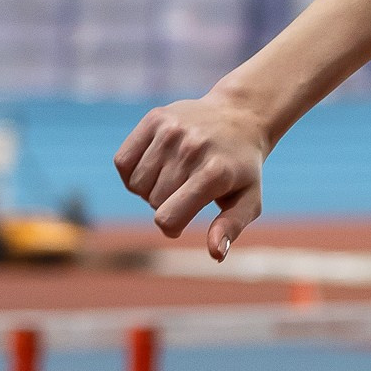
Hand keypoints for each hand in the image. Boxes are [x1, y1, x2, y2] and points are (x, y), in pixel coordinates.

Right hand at [113, 93, 269, 259]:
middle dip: (165, 205)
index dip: (171, 227)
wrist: (240, 117)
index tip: (181, 222)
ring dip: (149, 189)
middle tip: (186, 191)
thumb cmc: (242, 169)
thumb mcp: (248, 200)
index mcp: (215, 173)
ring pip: (136, 184)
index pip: (168, 217)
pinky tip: (154, 168)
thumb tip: (216, 254)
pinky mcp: (155, 119)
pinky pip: (123, 162)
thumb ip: (231, 227)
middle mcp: (192, 149)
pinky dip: (131, 173)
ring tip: (173, 178)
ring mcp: (172, 131)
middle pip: (153, 201)